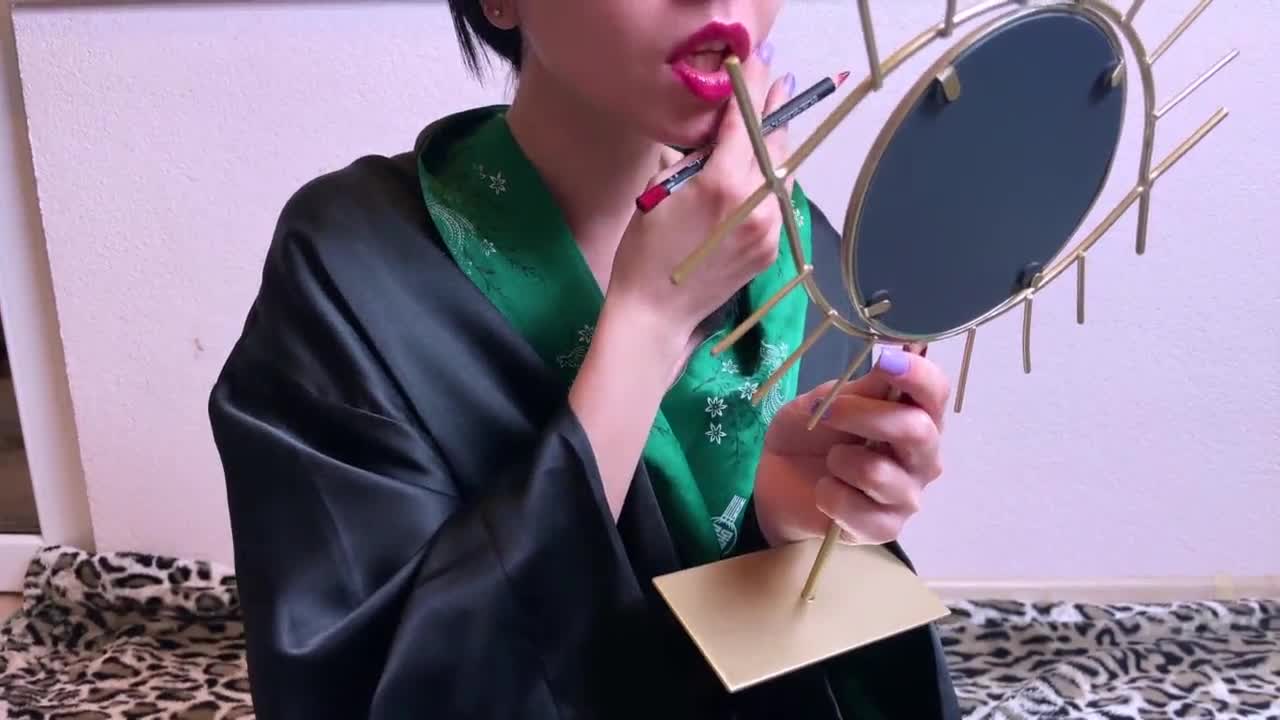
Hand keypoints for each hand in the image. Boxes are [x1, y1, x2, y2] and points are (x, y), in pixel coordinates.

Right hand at [606, 47, 795, 346]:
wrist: (658, 312)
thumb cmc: (645, 250)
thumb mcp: (660, 192)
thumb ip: (694, 158)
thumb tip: (715, 135)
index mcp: (722, 182)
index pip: (744, 121)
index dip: (753, 88)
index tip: (761, 65)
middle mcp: (755, 202)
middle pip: (774, 143)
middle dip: (775, 111)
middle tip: (780, 83)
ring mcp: (769, 227)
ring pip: (783, 173)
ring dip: (776, 149)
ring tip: (771, 128)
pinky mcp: (772, 247)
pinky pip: (779, 203)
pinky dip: (773, 184)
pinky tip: (763, 176)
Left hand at [753, 347, 950, 546]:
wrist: (778, 482)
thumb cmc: (810, 435)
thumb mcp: (826, 400)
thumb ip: (862, 387)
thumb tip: (895, 351)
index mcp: (915, 416)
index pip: (935, 393)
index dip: (917, 374)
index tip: (887, 360)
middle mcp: (922, 456)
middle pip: (917, 430)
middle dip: (866, 415)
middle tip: (828, 412)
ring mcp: (907, 495)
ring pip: (879, 472)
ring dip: (840, 460)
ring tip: (829, 461)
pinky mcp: (885, 529)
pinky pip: (859, 509)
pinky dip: (829, 494)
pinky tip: (824, 491)